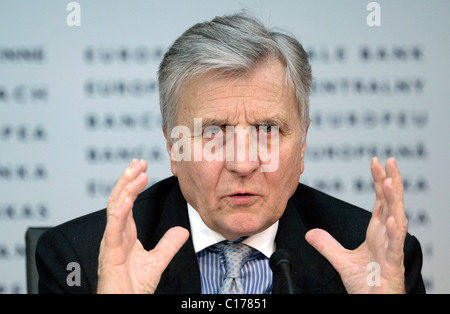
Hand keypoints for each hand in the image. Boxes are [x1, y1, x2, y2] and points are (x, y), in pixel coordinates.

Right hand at [97, 159, 188, 293]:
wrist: (126, 305)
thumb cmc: (133, 287)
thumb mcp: (157, 261)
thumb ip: (168, 244)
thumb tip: (182, 230)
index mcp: (124, 234)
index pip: (127, 202)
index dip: (134, 184)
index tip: (143, 168)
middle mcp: (115, 234)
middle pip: (119, 199)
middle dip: (128, 178)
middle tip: (138, 161)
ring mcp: (110, 242)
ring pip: (114, 208)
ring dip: (125, 188)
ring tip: (136, 172)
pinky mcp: (109, 254)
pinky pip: (113, 230)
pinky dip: (119, 213)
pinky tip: (126, 198)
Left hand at [305, 157, 406, 293]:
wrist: (374, 304)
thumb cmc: (367, 284)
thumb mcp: (341, 260)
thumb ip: (327, 245)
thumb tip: (311, 233)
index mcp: (377, 233)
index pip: (379, 201)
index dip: (378, 181)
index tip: (375, 162)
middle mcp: (386, 236)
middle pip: (391, 204)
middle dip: (391, 181)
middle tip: (388, 161)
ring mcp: (391, 249)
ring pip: (396, 220)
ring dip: (394, 201)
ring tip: (390, 181)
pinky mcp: (393, 265)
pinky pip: (394, 246)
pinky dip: (393, 232)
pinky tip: (391, 219)